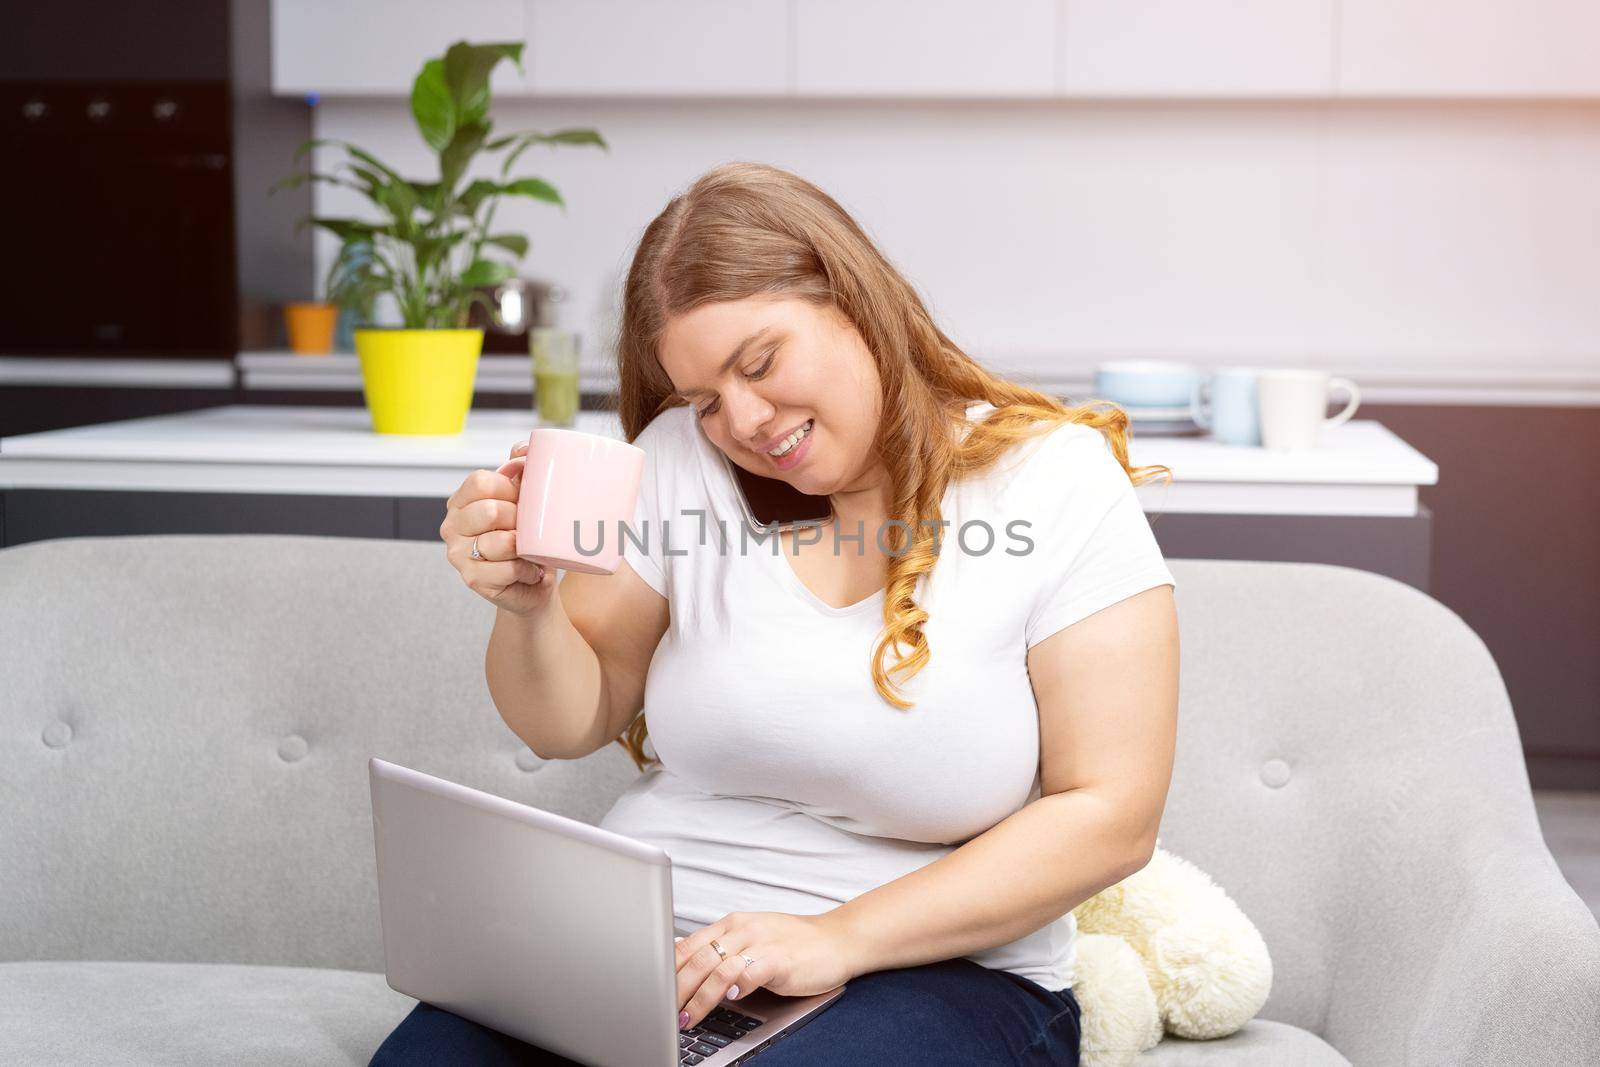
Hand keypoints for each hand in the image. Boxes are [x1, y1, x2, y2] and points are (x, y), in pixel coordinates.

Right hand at [439, 439, 554, 616]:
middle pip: (490, 511)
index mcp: (461, 500)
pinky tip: (530, 570)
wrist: (533, 580)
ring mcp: (458, 554)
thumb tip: (525, 449)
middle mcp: (452, 526)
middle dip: (521, 520)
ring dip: (526, 547)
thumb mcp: (524, 497)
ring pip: (501, 542)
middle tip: (529, 530)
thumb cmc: (527, 536)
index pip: (480, 482)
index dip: (510, 488)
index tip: (523, 499)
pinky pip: (509, 569)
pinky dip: (528, 570)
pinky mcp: (473, 579)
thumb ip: (520, 467)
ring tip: (530, 550)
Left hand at [674, 911, 854, 1030]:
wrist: (837, 939)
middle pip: (697, 959)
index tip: (651, 992)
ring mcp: (761, 942)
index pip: (688, 945)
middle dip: (675, 990)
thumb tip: (683, 961)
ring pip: (718, 969)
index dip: (666, 971)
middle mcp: (742, 929)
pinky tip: (729, 999)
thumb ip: (720, 948)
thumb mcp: (751, 939)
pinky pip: (752, 970)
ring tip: (687, 1018)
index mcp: (731, 925)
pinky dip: (737, 985)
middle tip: (661, 1012)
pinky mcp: (781, 959)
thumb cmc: (793, 944)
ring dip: (698, 997)